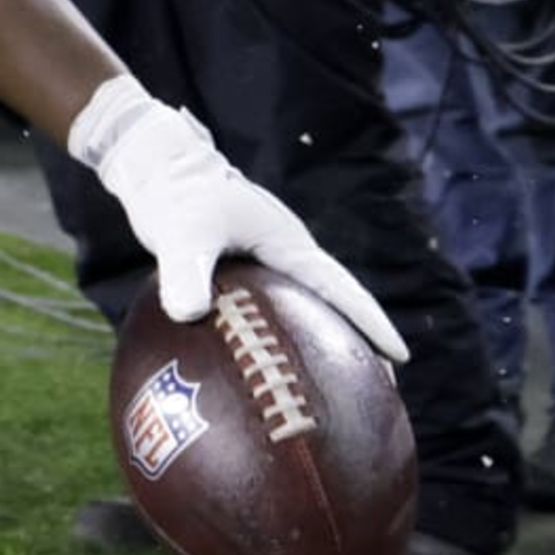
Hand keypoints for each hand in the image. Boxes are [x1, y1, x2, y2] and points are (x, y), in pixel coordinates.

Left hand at [71, 77, 409, 360]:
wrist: (155, 165)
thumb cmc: (175, 192)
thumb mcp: (181, 232)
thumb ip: (184, 270)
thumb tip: (187, 314)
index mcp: (288, 244)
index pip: (341, 289)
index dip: (371, 323)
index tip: (399, 357)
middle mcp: (284, 253)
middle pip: (333, 304)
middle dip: (358, 343)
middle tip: (380, 389)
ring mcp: (264, 261)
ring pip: (305, 308)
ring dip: (323, 341)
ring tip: (335, 387)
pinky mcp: (240, 268)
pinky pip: (272, 309)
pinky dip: (281, 336)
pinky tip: (266, 368)